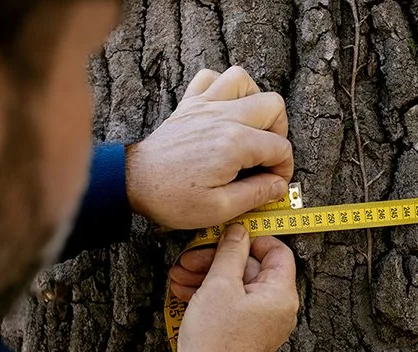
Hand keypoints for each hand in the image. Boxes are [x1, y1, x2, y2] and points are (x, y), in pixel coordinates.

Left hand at [126, 66, 293, 229]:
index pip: (280, 147)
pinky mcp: (190, 104)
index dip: (283, 169)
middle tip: (267, 154)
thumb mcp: (220, 209)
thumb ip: (256, 194)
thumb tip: (278, 185)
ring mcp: (205, 106)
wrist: (134, 182)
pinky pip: (210, 77)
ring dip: (254, 100)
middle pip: (273, 105)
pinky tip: (224, 109)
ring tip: (251, 126)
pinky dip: (222, 87)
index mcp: (235, 143)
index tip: (273, 183)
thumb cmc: (172, 198)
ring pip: (243, 80)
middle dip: (279, 131)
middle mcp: (223, 117)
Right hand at [175, 224, 297, 351]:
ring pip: (238, 286)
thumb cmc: (216, 340)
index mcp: (281, 295)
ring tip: (180, 276)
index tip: (228, 236)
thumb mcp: (220, 285)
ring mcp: (263, 322)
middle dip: (218, 260)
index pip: (278, 252)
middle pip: (252, 269)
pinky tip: (186, 291)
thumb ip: (231, 253)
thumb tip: (239, 232)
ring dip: (209, 277)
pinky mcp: (247, 332)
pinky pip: (233, 304)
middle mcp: (278, 309)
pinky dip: (212, 295)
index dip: (252, 240)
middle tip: (191, 258)